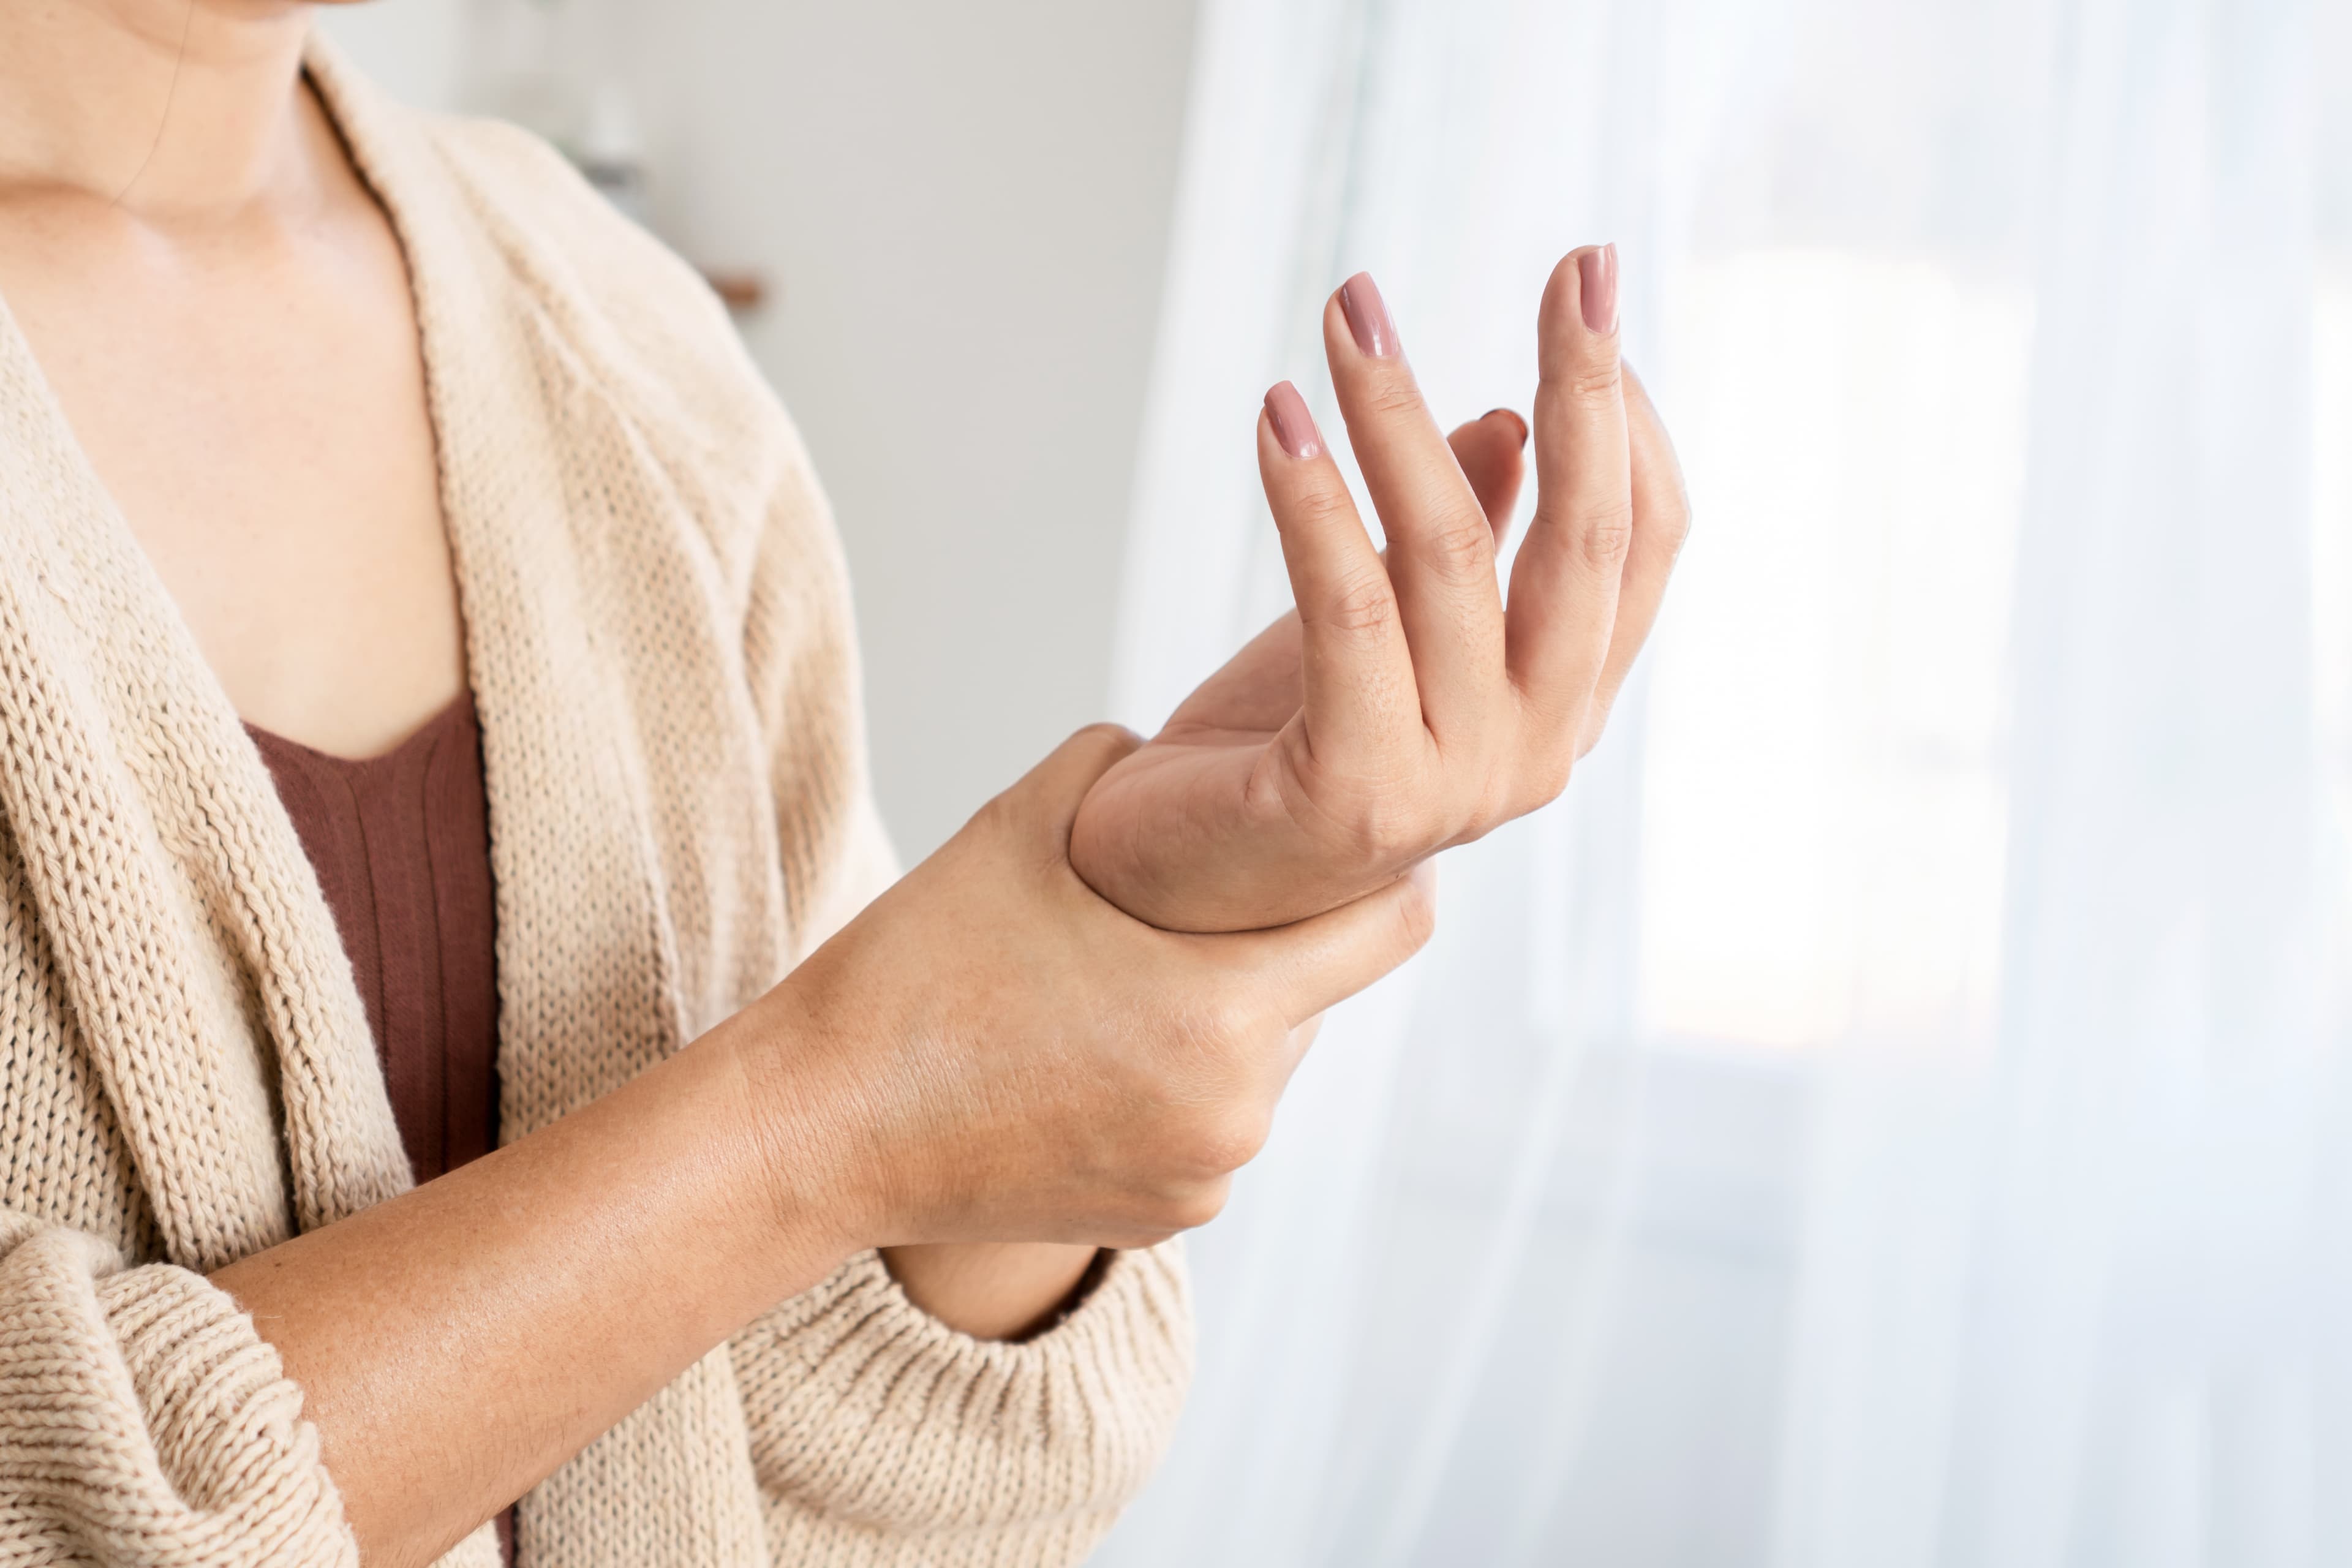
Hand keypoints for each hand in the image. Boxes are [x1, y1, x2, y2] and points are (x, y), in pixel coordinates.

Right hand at [755, 725, 1434, 1250]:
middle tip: (1197, 902)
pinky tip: (1093, 1052)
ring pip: (1265, 1064)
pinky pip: (1213, 1128)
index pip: (1393, 924)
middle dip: (1276, 944)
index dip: (1382, 869)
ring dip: (1223, 1017)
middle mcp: (1238, 1108)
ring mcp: (1207, 1176)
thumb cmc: (915, 970)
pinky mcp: (1169, 1219)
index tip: (1347, 835)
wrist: (820, 1128)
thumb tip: (1191, 751)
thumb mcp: (1022, 822)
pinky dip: (1178, 1085)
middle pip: (1320, 995)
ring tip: (1122, 981)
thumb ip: (1129, 765)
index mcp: (1220, 1009)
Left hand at [1070, 247, 1688, 932]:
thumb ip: (1466, 542)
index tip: (1589, 293)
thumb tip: (1512, 422)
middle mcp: (1537, 750)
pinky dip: (1313, 500)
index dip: (1629, 416)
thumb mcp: (1385, 626)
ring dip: (1394, 414)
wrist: (1168, 886)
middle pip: (1586, 544)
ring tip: (1347, 314)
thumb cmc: (1281, 747)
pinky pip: (1348, 610)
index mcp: (1562, 705)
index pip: (1641, 545)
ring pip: (1450, 556)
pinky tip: (1278, 416)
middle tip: (1574, 263)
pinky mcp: (1357, 792)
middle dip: (1584, 388)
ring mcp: (1456, 783)